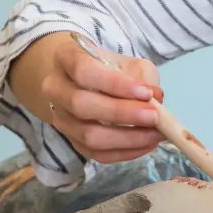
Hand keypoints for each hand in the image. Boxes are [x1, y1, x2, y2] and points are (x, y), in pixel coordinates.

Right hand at [8, 33, 163, 162]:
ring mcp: (60, 118)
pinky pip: (95, 153)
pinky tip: (147, 144)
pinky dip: (125, 152)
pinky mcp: (71, 140)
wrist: (87, 84)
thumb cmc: (113, 70)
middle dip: (122, 114)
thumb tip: (156, 99)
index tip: (146, 92)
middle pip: (81, 105)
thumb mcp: (130, 64)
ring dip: (127, 138)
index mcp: (66, 59)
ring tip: (157, 133)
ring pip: (87, 135)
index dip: (115, 84)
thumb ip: (143, 78)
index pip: (83, 71)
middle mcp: (55, 89)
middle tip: (154, 116)